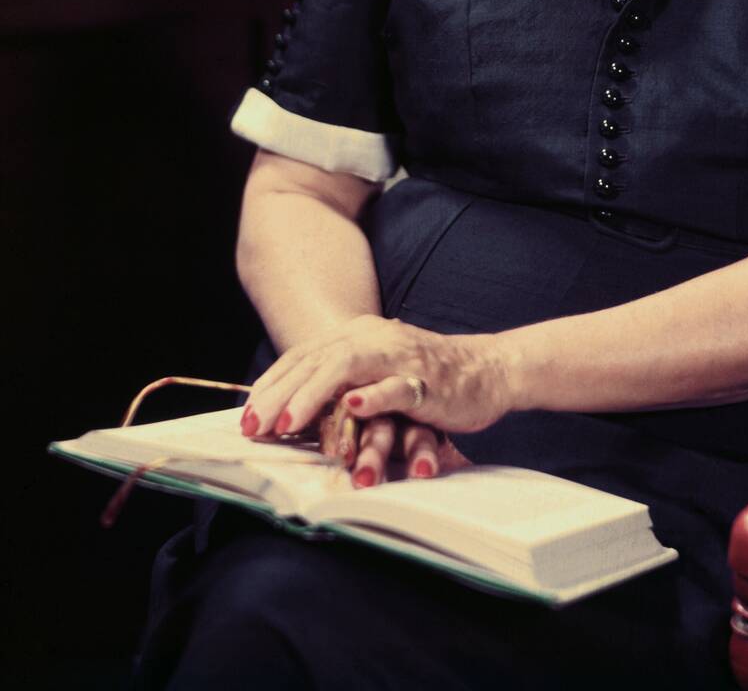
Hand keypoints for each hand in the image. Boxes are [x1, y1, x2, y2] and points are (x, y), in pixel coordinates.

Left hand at [240, 315, 512, 476]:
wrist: (486, 371)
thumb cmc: (425, 380)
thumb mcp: (375, 376)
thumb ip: (337, 387)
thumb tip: (287, 411)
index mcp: (357, 335)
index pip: (302, 358)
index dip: (271, 387)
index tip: (245, 418)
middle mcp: (373, 339)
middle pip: (315, 362)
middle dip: (280, 396)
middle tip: (252, 427)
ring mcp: (399, 357)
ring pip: (346, 368)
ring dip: (313, 396)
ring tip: (286, 424)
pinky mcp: (425, 380)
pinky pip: (395, 386)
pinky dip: (372, 396)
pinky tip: (350, 406)